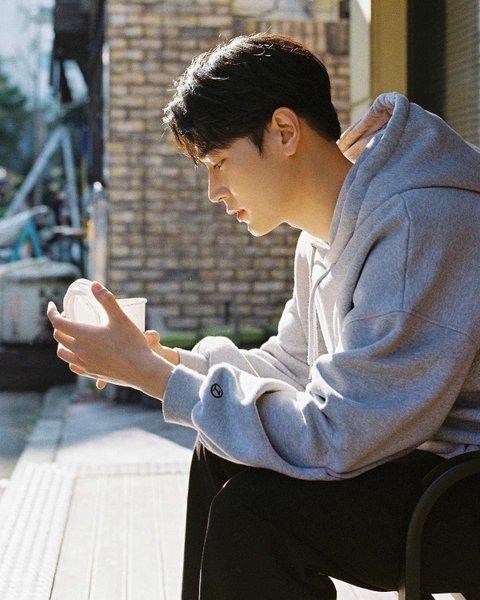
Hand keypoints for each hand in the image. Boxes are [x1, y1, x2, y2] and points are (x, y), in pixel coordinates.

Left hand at [47, 282, 173, 397]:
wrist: (141, 370)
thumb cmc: (132, 343)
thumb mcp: (121, 318)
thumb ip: (107, 300)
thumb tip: (94, 285)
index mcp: (84, 336)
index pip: (57, 323)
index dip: (51, 312)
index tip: (52, 305)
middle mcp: (80, 351)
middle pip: (59, 336)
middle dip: (60, 324)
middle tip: (70, 317)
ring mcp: (84, 364)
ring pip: (62, 352)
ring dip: (63, 341)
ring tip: (73, 335)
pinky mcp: (91, 373)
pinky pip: (73, 365)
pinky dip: (72, 356)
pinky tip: (81, 353)